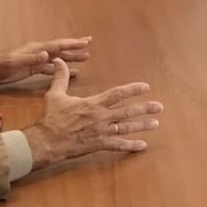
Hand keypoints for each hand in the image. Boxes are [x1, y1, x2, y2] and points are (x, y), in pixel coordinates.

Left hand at [0, 38, 91, 84]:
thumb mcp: (14, 62)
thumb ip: (31, 59)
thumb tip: (47, 54)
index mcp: (36, 49)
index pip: (57, 45)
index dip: (72, 43)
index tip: (86, 42)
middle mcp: (38, 52)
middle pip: (60, 49)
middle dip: (75, 47)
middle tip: (89, 44)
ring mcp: (36, 60)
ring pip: (58, 58)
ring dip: (71, 58)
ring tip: (85, 58)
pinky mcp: (33, 68)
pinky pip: (51, 68)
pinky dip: (62, 70)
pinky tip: (70, 73)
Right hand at [21, 59, 162, 167]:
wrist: (47, 141)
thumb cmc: (51, 118)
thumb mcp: (55, 95)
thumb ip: (61, 77)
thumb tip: (58, 60)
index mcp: (93, 104)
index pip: (117, 94)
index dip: (132, 89)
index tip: (145, 87)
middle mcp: (101, 117)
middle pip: (127, 112)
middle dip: (144, 108)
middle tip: (159, 107)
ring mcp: (102, 132)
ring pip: (127, 128)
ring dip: (142, 125)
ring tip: (155, 123)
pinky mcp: (99, 144)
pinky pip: (118, 145)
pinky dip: (131, 146)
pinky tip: (143, 145)